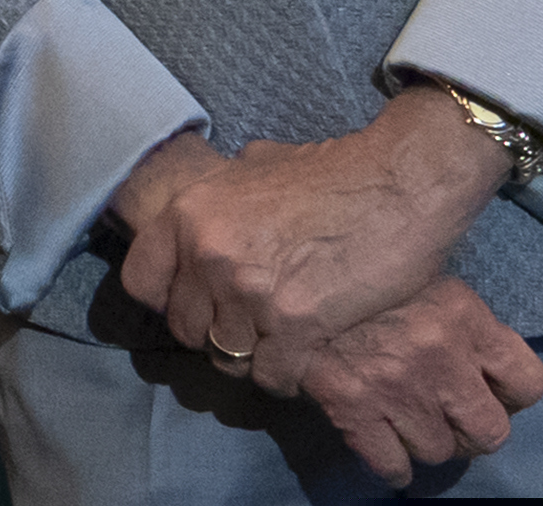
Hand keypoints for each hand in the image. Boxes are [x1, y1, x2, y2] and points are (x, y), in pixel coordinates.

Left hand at [124, 90, 504, 392]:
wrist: (401, 181)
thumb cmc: (336, 171)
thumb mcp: (258, 167)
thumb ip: (226, 198)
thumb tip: (216, 205)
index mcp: (190, 213)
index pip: (140, 282)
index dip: (168, 300)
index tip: (196, 304)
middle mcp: (207, 253)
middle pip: (185, 329)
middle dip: (215, 332)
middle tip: (249, 328)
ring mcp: (248, 291)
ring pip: (227, 357)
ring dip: (254, 356)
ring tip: (280, 344)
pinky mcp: (294, 324)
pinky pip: (272, 375)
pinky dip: (287, 375)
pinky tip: (305, 356)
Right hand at [293, 276, 542, 487]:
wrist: (285, 279)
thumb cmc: (365, 283)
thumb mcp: (426, 282)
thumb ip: (462, 325)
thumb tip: (487, 374)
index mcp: (462, 313)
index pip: (528, 382)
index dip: (507, 393)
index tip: (484, 389)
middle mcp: (437, 352)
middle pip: (490, 433)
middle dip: (469, 431)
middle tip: (445, 415)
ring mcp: (395, 386)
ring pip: (439, 452)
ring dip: (424, 441)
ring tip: (402, 417)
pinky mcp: (351, 410)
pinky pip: (394, 468)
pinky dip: (391, 465)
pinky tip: (381, 441)